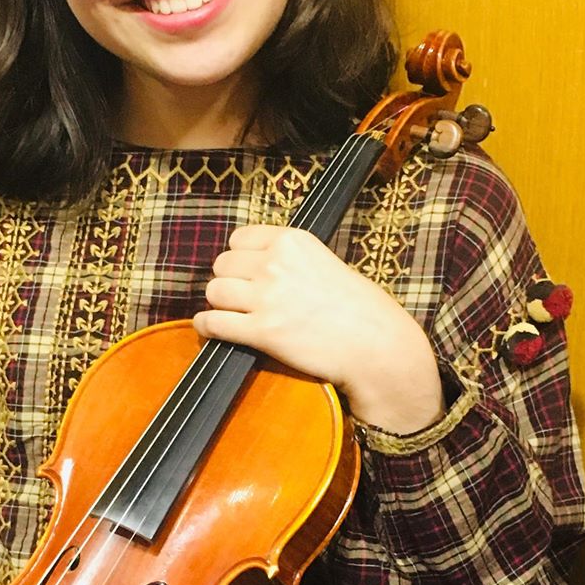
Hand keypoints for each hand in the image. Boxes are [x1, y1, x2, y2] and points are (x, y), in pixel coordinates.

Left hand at [193, 225, 444, 434]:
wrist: (376, 345)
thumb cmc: (359, 309)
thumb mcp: (325, 263)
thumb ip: (289, 260)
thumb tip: (254, 266)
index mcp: (293, 241)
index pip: (239, 238)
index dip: (239, 258)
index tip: (246, 272)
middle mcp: (276, 264)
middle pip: (222, 265)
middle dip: (228, 281)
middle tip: (241, 297)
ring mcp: (267, 298)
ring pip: (214, 291)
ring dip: (219, 304)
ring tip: (230, 313)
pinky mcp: (262, 331)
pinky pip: (214, 322)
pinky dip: (207, 326)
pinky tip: (212, 328)